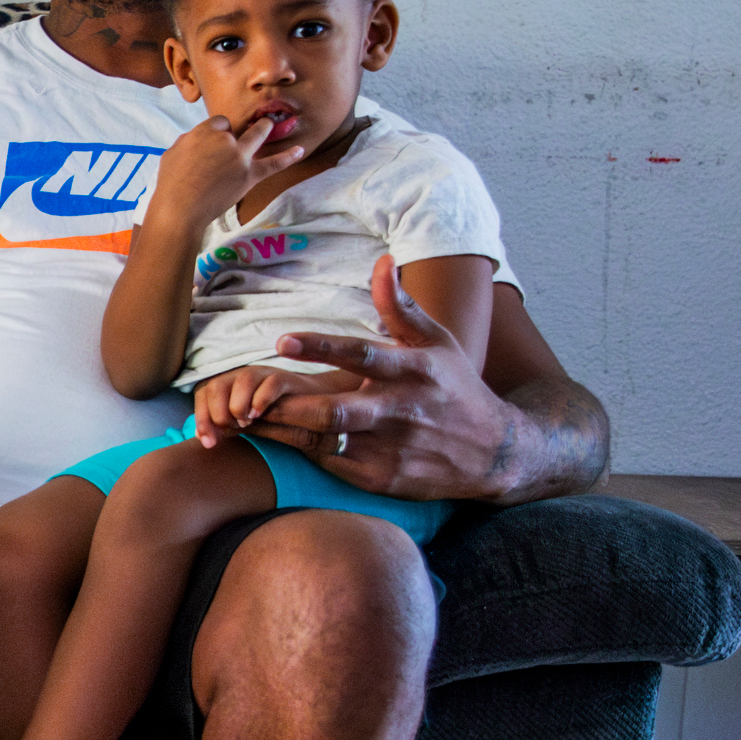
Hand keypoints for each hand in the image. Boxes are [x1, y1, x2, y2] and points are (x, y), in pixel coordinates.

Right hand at [151, 105, 306, 237]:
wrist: (180, 209)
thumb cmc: (170, 184)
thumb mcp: (172, 153)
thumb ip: (189, 142)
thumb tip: (199, 140)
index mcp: (203, 132)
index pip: (219, 122)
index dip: (217, 133)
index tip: (212, 145)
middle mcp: (224, 140)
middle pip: (236, 127)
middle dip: (236, 131)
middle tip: (235, 138)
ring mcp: (239, 157)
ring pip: (258, 135)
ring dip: (265, 128)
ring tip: (271, 124)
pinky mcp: (249, 176)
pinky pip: (273, 164)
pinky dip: (288, 157)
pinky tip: (300, 150)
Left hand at [191, 363, 329, 443]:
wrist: (311, 402)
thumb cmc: (275, 414)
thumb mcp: (247, 422)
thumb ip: (227, 427)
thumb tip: (204, 437)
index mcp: (230, 385)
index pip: (202, 394)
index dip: (201, 418)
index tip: (209, 442)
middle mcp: (243, 376)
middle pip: (215, 385)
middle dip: (218, 413)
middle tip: (232, 429)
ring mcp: (264, 375)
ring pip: (241, 379)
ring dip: (237, 405)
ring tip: (246, 422)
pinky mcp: (286, 379)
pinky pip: (270, 383)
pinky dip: (261, 400)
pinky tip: (259, 416)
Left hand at [252, 256, 513, 499]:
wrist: (493, 453)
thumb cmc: (455, 386)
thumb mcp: (437, 342)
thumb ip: (401, 306)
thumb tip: (382, 260)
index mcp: (415, 370)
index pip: (363, 355)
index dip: (322, 347)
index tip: (282, 340)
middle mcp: (402, 411)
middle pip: (333, 411)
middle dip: (287, 403)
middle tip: (249, 392)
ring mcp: (391, 449)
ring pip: (323, 441)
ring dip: (282, 428)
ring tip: (247, 413)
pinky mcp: (382, 479)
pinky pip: (329, 464)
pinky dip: (300, 450)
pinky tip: (277, 436)